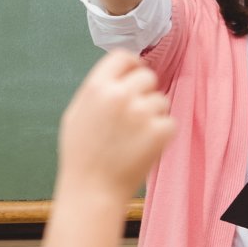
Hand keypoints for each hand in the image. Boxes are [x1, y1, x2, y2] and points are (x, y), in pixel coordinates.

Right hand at [58, 50, 174, 199]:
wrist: (92, 190)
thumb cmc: (81, 155)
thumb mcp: (77, 113)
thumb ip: (98, 90)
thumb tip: (120, 73)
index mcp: (97, 87)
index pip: (123, 57)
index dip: (131, 66)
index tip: (134, 76)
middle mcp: (120, 95)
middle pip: (147, 76)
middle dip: (144, 92)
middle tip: (135, 114)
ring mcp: (142, 113)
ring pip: (161, 100)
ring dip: (154, 114)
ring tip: (135, 136)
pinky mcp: (160, 131)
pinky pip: (170, 122)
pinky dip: (162, 134)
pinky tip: (144, 147)